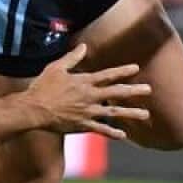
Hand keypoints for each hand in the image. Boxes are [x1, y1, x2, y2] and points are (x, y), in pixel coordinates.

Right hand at [24, 42, 150, 138]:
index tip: (135, 68)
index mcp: (84, 81)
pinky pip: (101, 129)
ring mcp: (88, 112)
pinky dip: (112, 132)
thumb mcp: (56, 68)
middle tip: (148, 89)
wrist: (34, 109)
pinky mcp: (82, 125)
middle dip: (134, 91)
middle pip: (116, 92)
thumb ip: (72, 58)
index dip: (122, 71)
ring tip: (145, 115)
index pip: (108, 75)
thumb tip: (84, 47)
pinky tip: (123, 135)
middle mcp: (90, 96)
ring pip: (114, 112)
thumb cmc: (42, 87)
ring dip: (131, 113)